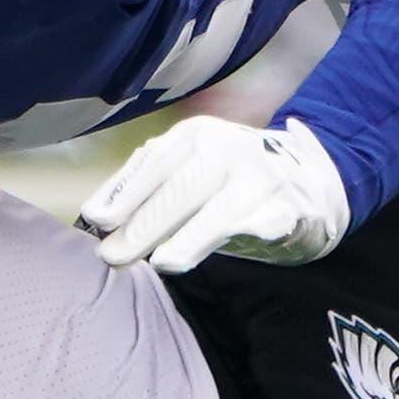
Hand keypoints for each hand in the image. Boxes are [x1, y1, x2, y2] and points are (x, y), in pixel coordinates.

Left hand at [81, 116, 350, 273]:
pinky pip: (270, 220)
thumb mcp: (183, 171)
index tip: (97, 220)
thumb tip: (94, 215)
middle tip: (113, 256)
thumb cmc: (225, 182)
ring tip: (162, 262)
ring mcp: (261, 176)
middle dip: (145, 224)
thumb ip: (141, 187)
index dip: (125, 194)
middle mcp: (227, 149)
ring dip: (191, 236)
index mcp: (195, 136)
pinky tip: (235, 243)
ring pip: (224, 208)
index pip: (154, 164)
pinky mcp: (291, 206)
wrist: (304, 180)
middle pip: (182, 187)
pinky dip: (252, 230)